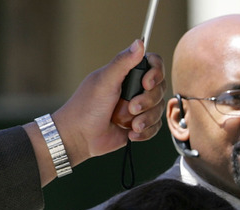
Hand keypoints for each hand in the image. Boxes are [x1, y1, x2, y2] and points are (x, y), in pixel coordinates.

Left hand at [51, 39, 165, 164]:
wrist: (80, 137)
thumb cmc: (87, 107)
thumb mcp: (104, 81)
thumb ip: (122, 62)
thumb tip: (139, 42)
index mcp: (127, 74)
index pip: (154, 65)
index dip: (156, 74)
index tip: (146, 84)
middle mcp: (135, 88)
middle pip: (160, 89)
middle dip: (148, 102)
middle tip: (131, 108)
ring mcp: (139, 107)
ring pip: (159, 110)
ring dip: (146, 119)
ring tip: (131, 126)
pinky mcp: (140, 125)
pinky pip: (155, 127)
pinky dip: (145, 132)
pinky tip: (131, 134)